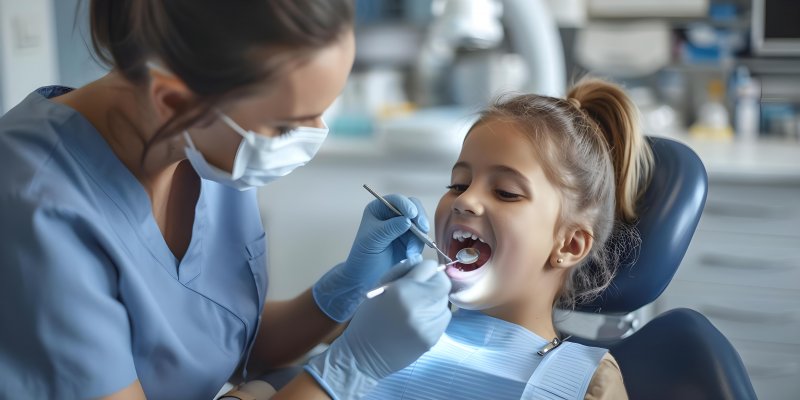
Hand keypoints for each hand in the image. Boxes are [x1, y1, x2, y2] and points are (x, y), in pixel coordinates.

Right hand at [305, 260, 451, 398]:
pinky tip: (420, 320)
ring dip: (435, 300)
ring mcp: (428, 325)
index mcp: (402, 290)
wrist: (363, 356)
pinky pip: (443, 318)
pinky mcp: (433, 339)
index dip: (425, 269)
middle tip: (422, 289)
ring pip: (445, 302)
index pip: (431, 267)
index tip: (419, 275)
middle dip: (434, 283)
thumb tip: (422, 263)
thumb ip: (402, 272)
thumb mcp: (380, 288)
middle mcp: (419, 306)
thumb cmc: (368, 319)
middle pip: (443, 284)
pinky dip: (435, 315)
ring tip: (418, 307)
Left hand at [313, 194, 428, 321]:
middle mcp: (392, 216)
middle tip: (423, 229)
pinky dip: (418, 247)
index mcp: (379, 210)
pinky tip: (411, 256)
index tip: (411, 215)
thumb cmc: (363, 256)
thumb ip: (390, 228)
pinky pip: (421, 240)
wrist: (365, 278)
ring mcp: (403, 228)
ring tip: (411, 252)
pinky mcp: (410, 241)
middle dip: (419, 218)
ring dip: (419, 237)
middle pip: (413, 208)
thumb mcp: (374, 239)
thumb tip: (408, 220)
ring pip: (420, 225)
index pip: (396, 200)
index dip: (406, 205)